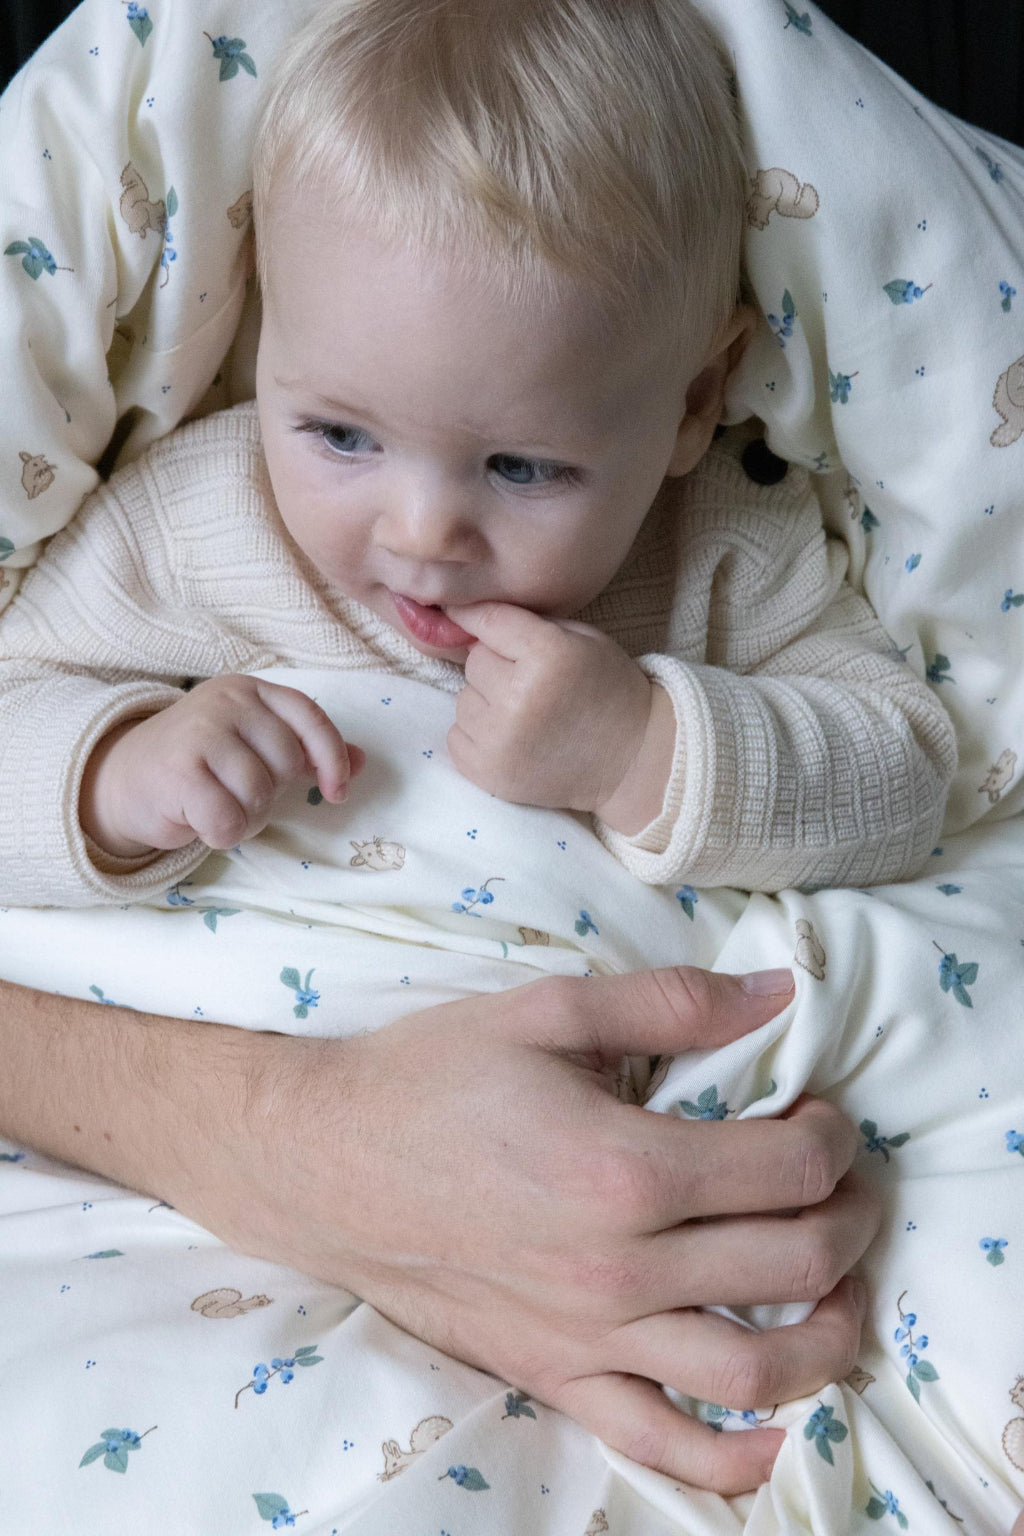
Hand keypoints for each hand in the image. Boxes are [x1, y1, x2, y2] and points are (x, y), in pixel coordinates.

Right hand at [79, 673, 363, 856]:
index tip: (337, 792)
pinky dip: (221, 833)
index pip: (309, 716)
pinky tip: (198, 820)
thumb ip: (305, 751)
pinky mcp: (179, 770)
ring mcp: (201, 732)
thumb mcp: (254, 747)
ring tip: (214, 804)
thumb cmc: (201, 766)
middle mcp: (226, 702)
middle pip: (284, 763)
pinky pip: (229, 819)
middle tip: (235, 794)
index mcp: (250, 690)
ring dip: (244, 817)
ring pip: (258, 795)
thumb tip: (363, 760)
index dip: (331, 757)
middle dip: (269, 793)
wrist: (123, 780)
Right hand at [210, 966, 876, 1493]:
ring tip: (843, 1291)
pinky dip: (729, 1454)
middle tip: (849, 1182)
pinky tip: (771, 1432)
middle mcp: (618, 1266)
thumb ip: (669, 1002)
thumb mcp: (546, 1010)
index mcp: (624, 1166)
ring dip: (828, 1335)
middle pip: (793, 1262)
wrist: (322, 1161)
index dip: (835, 1136)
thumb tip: (777, 994)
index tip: (826, 1113)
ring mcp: (587, 1334)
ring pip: (751, 1368)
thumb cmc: (430, 1077)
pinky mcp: (553, 1373)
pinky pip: (657, 1440)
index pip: (788, 1167)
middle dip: (852, 1218)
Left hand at [445, 602, 672, 827]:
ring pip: (463, 700)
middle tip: (528, 682)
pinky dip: (477, 735)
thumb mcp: (583, 638)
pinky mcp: (489, 774)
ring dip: (486, 702)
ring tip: (524, 713)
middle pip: (474, 662)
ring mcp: (501, 741)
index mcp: (547, 656)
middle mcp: (519, 698)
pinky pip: (456, 737)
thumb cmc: (608, 691)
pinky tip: (512, 737)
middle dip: (495, 666)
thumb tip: (469, 617)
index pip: (487, 621)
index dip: (472, 615)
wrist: (632, 761)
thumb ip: (529, 622)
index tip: (459, 612)